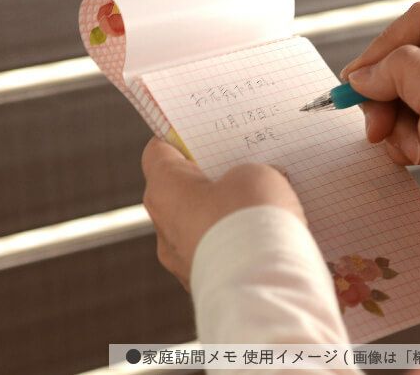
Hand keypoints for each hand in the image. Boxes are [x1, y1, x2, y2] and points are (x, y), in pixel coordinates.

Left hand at [141, 138, 305, 289]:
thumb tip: (253, 183)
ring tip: (259, 209)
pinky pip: (216, 254)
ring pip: (198, 227)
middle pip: (179, 192)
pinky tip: (261, 239)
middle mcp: (163, 228)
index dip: (178, 139)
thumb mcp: (256, 174)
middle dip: (210, 181)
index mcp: (165, 190)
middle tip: (241, 170)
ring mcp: (181, 261)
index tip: (200, 135)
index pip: (157, 153)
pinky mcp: (204, 284)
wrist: (262, 284)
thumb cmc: (250, 221)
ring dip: (222, 217)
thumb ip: (248, 170)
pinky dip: (233, 245)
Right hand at [341, 2, 419, 248]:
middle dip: (384, 92)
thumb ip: (407, 71)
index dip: (386, 47)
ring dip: (390, 122)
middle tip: (377, 123)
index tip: (361, 79)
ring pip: (393, 93)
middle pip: (401, 59)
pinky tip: (413, 159)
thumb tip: (364, 72)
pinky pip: (394, 121)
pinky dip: (393, 140)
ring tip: (411, 150)